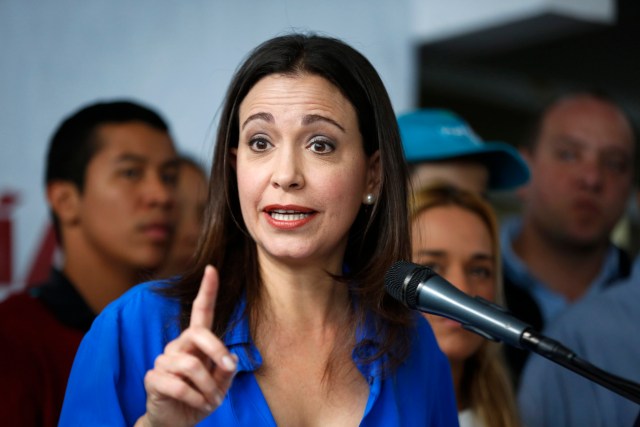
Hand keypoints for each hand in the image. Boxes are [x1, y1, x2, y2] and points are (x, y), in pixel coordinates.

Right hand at [136, 265, 237, 426]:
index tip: (212, 269)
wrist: (176, 423)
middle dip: (217, 350)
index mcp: (195, 343)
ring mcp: (163, 361)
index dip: (207, 291)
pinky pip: (178, 384)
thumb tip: (231, 359)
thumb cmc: (200, 399)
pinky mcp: (152, 379)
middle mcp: (177, 347)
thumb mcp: (220, 387)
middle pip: (198, 333)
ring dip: (208, 387)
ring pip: (191, 365)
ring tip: (211, 400)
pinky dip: (195, 399)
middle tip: (227, 369)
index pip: (201, 312)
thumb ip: (226, 372)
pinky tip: (199, 405)